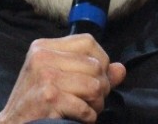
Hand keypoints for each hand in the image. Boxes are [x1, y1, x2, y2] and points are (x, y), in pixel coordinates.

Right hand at [0, 34, 125, 123]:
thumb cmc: (37, 102)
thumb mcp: (60, 78)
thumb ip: (91, 71)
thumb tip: (120, 69)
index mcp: (43, 47)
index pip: (88, 42)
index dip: (101, 60)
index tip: (96, 77)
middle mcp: (42, 57)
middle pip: (95, 66)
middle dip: (101, 87)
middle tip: (90, 99)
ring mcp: (45, 77)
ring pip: (95, 86)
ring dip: (96, 104)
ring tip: (85, 109)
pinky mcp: (48, 97)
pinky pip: (86, 107)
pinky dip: (87, 117)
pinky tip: (76, 118)